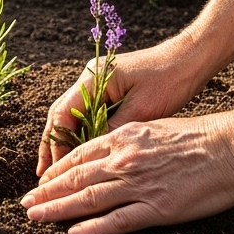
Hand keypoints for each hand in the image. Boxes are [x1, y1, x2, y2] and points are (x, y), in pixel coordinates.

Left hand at [23, 113, 233, 233]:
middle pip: (76, 177)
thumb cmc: (197, 136)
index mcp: (123, 138)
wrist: (231, 146)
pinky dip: (94, 228)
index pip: (78, 155)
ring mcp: (139, 184)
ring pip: (89, 198)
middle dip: (47, 192)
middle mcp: (124, 159)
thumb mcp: (152, 127)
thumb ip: (127, 140)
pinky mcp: (158, 207)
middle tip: (25, 205)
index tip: (40, 183)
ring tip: (36, 217)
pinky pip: (120, 220)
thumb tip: (108, 150)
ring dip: (59, 209)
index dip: (56, 171)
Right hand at [36, 32, 207, 176]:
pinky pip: (89, 114)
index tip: (51, 170)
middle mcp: (90, 78)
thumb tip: (92, 154)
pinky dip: (83, 133)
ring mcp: (98, 82)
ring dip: (66, 140)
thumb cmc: (169, 79)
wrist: (189, 59)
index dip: (55, 143)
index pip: (63, 113)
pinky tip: (82, 153)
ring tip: (58, 170)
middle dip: (53, 144)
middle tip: (44, 174)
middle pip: (62, 114)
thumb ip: (114, 129)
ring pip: (73, 115)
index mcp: (93, 78)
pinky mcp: (110, 89)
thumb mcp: (142, 109)